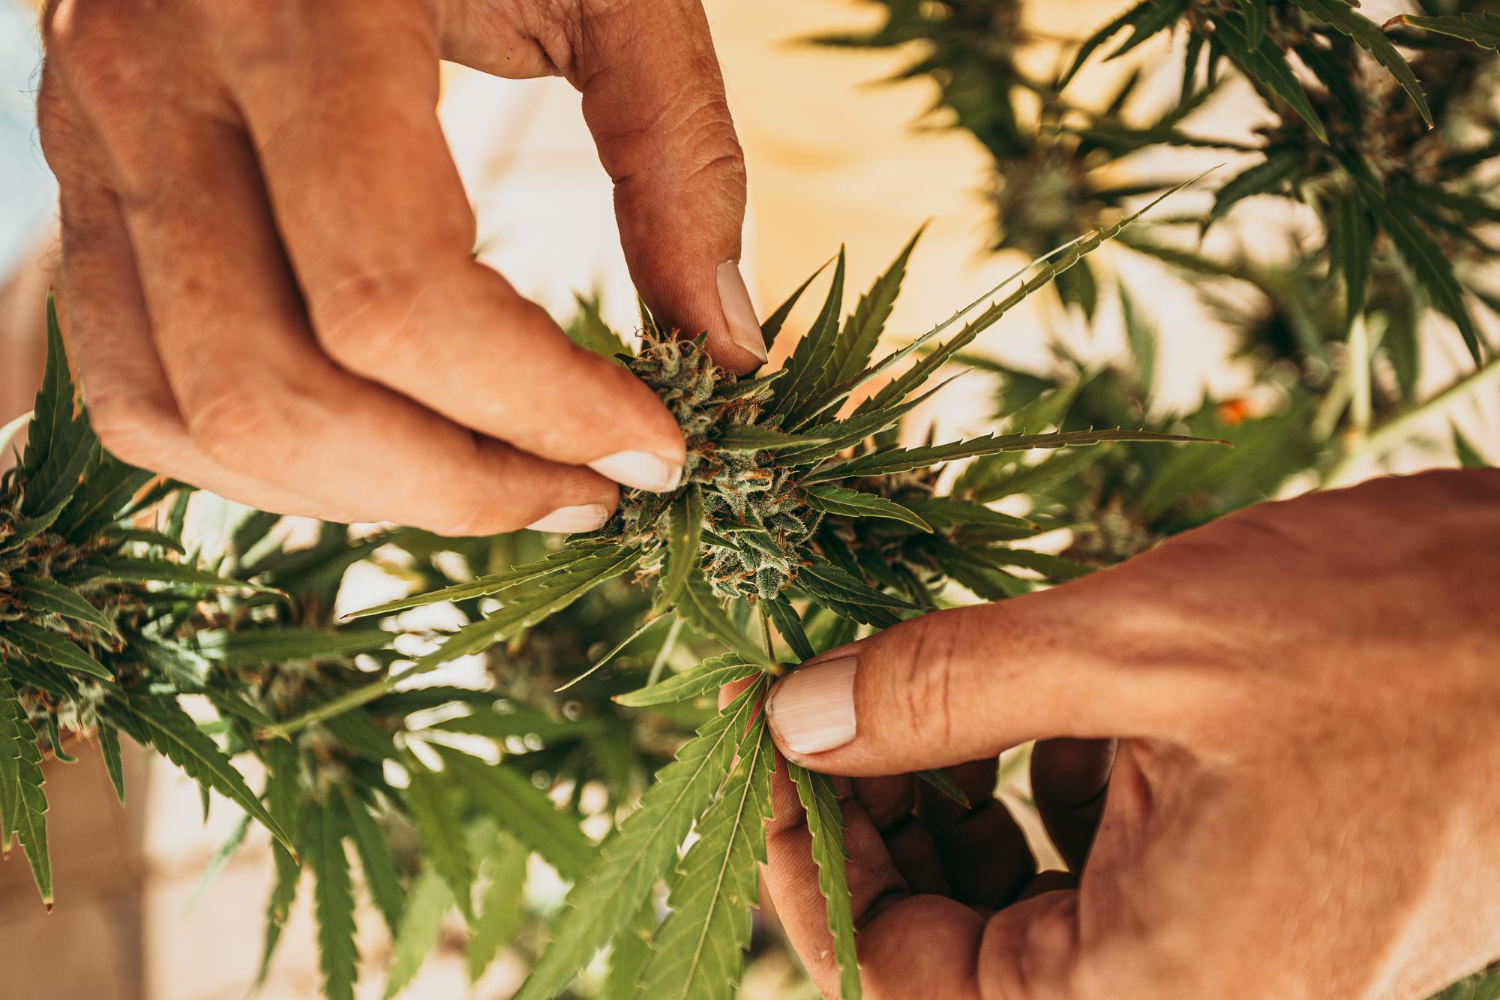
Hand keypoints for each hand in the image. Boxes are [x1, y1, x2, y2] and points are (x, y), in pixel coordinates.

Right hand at [37, 0, 764, 533]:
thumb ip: (676, 150)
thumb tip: (727, 347)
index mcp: (297, 15)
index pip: (395, 297)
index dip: (542, 412)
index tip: (658, 449)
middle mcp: (151, 83)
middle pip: (274, 391)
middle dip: (457, 488)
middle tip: (587, 491)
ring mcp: (91, 142)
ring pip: (185, 415)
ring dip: (360, 495)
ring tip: (499, 482)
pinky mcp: (84, 185)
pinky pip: (130, 387)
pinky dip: (260, 460)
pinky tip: (385, 446)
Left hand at [763, 469, 1499, 998]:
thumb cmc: (1406, 642)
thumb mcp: (1136, 645)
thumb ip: (944, 693)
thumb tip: (794, 720)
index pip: (892, 979)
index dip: (806, 860)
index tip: (761, 743)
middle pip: (950, 952)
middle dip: (877, 821)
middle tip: (830, 701)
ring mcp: (1228, 958)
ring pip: (1021, 905)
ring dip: (955, 798)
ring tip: (930, 690)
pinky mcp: (1258, 895)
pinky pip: (1102, 867)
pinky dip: (1046, 785)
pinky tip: (1044, 702)